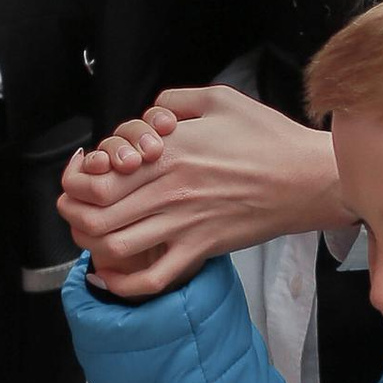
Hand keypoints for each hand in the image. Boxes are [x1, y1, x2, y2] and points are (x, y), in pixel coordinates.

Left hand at [57, 88, 350, 296]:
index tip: (83, 170)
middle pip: (92, 214)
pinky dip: (123, 283)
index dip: (75, 178)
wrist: (309, 178)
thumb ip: (173, 101)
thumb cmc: (268, 138)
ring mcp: (183, 225)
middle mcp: (167, 191)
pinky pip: (151, 278)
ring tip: (96, 232)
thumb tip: (148, 114)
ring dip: (92, 243)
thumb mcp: (219, 99)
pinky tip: (112, 274)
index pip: (94, 176)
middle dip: (73, 211)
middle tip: (79, 204)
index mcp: (167, 152)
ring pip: (111, 247)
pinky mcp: (201, 250)